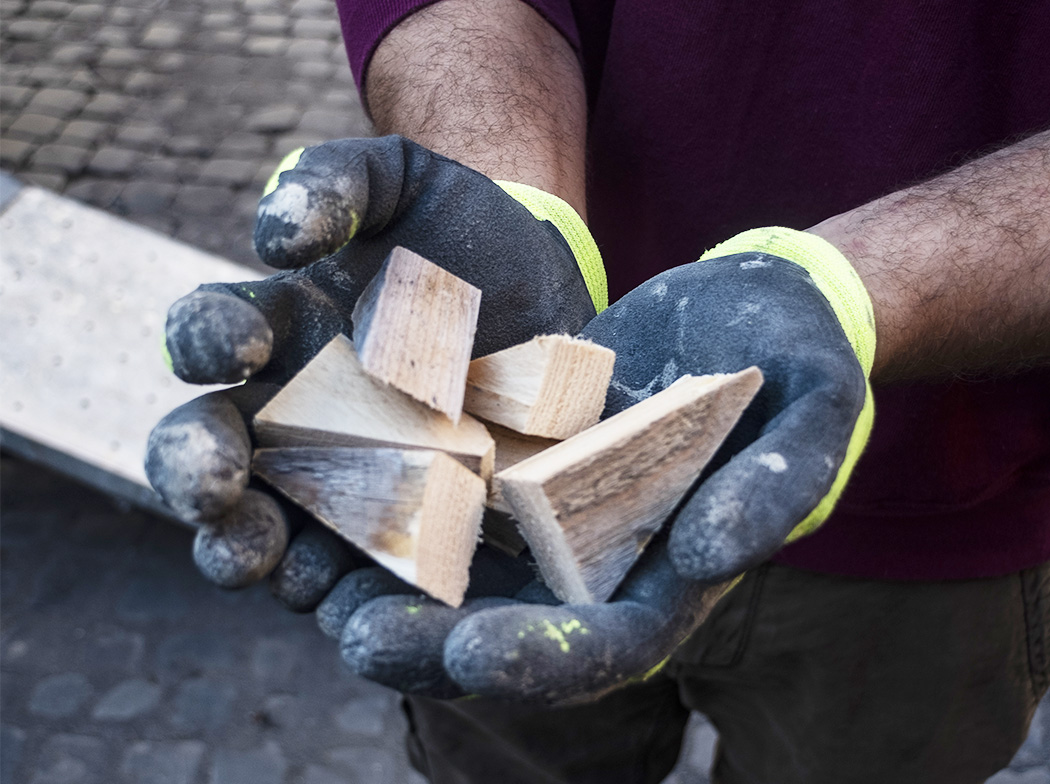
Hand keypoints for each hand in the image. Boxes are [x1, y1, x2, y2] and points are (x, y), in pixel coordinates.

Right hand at [145, 135, 601, 606]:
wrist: (554, 298)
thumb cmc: (469, 236)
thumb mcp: (409, 182)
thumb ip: (337, 181)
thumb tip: (274, 236)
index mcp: (275, 330)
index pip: (208, 335)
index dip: (207, 339)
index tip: (242, 341)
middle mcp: (291, 412)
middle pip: (210, 450)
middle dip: (196, 469)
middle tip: (211, 485)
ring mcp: (342, 475)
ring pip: (267, 526)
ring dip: (251, 549)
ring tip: (267, 561)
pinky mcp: (402, 524)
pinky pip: (356, 567)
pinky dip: (344, 587)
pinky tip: (353, 600)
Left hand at [332, 226, 873, 703]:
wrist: (756, 308)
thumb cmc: (802, 363)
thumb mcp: (815, 416)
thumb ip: (780, 486)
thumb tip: (713, 556)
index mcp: (675, 577)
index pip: (610, 645)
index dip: (546, 661)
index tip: (475, 656)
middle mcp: (603, 561)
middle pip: (514, 626)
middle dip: (436, 645)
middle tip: (361, 637)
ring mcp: (553, 513)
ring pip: (464, 568)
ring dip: (393, 583)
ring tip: (318, 581)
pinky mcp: (517, 456)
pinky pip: (450, 487)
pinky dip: (396, 498)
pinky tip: (332, 485)